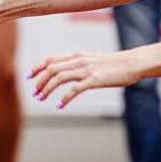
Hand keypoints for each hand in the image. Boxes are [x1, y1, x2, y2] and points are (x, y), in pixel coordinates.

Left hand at [28, 50, 142, 108]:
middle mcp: (78, 61)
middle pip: (51, 69)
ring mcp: (86, 70)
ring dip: (47, 89)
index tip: (29, 76)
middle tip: (34, 94)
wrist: (131, 63)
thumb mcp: (91, 60)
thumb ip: (77, 64)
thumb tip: (65, 71)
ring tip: (41, 99)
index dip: (37, 68)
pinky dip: (64, 98)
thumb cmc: (112, 64)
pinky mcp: (94, 80)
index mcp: (76, 55)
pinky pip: (74, 90)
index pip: (50, 59)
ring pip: (59, 78)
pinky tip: (59, 106)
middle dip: (39, 82)